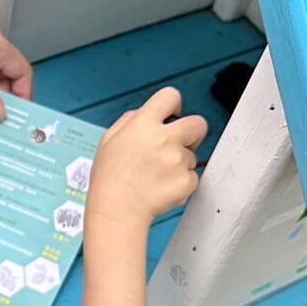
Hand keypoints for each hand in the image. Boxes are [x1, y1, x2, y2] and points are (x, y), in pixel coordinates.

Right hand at [88, 87, 207, 227]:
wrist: (116, 209)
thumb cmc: (109, 179)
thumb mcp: (108, 139)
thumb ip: (129, 120)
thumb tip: (145, 113)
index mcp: (143, 124)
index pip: (171, 96)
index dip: (173, 106)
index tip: (173, 115)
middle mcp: (164, 138)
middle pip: (198, 123)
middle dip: (193, 132)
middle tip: (180, 144)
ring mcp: (178, 160)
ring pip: (193, 155)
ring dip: (181, 163)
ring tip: (157, 175)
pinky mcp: (187, 181)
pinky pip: (192, 177)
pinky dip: (181, 183)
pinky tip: (162, 187)